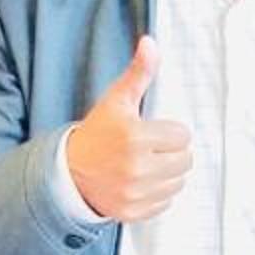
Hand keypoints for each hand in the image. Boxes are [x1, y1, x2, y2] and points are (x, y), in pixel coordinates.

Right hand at [64, 35, 191, 222]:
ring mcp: (135, 193)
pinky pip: (166, 202)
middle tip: (151, 148)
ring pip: (178, 182)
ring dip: (168, 173)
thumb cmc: (96, 133)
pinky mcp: (134, 211)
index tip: (151, 132)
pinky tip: (140, 182)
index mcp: (135, 137)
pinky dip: (157, 194)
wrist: (69, 172)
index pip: (182, 136)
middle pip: (185, 160)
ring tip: (146, 165)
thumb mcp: (116, 100)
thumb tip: (150, 43)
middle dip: (172, 152)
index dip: (169, 132)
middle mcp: (137, 167)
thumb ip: (139, 73)